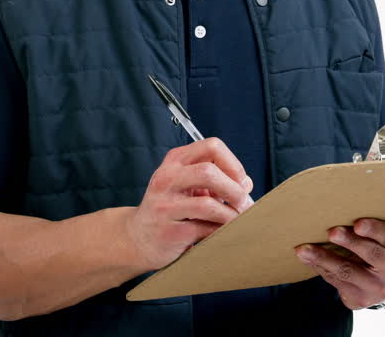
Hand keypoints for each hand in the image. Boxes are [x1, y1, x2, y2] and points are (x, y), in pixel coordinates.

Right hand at [125, 137, 254, 270]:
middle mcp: (166, 178)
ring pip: (208, 204)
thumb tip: (246, 183)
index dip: (233, 163)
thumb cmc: (169, 209)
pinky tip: (221, 232)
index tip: (240, 180)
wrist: (138, 238)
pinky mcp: (169, 231)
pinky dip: (220, 231)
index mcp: (174, 161)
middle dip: (234, 190)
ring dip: (231, 215)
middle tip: (243, 203)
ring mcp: (165, 205)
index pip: (211, 146)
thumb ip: (216, 181)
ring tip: (236, 221)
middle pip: (208, 172)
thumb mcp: (188, 186)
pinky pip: (205, 229)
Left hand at [294, 218, 384, 309]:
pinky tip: (307, 257)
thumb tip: (353, 187)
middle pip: (373, 256)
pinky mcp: (361, 299)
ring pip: (349, 272)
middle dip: (351, 243)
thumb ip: (380, 213)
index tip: (358, 223)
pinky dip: (320, 267)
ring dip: (325, 258)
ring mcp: (381, 290)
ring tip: (304, 248)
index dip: (376, 230)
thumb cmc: (383, 239)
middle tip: (331, 231)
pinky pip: (337, 282)